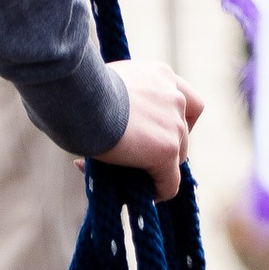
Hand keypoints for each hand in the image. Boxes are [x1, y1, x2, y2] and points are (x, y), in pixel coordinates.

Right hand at [94, 57, 203, 197]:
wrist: (81, 98)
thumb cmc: (80, 89)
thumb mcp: (110, 83)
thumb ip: (122, 99)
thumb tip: (110, 124)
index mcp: (161, 75)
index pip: (188, 101)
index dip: (175, 120)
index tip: (154, 131)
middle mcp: (175, 97)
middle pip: (182, 133)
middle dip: (162, 147)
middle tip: (135, 158)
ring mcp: (174, 124)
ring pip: (176, 158)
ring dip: (157, 168)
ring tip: (130, 177)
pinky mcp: (166, 150)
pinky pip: (170, 183)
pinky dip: (158, 191)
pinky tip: (139, 194)